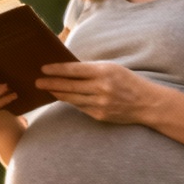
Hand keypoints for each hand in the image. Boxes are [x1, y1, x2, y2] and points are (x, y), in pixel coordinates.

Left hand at [35, 61, 161, 123]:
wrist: (147, 103)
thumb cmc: (127, 81)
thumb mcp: (112, 68)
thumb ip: (91, 69)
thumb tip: (67, 69)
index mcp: (104, 71)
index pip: (74, 70)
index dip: (57, 70)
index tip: (43, 69)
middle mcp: (101, 88)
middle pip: (69, 86)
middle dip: (51, 84)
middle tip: (37, 82)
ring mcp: (100, 103)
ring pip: (72, 98)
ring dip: (58, 94)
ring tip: (47, 89)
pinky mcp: (99, 115)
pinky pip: (80, 107)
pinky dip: (71, 102)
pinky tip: (62, 98)